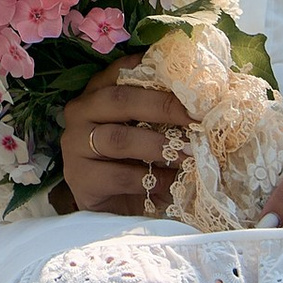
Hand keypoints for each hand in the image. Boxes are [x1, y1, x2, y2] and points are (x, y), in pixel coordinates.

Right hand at [58, 69, 192, 216]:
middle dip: (163, 107)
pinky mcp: (79, 178)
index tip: (188, 80)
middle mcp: (81, 111)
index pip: (122, 71)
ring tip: (188, 154)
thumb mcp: (154, 131)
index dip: (155, 71)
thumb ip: (167, 112)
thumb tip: (208, 98)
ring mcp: (74, 145)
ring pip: (118, 138)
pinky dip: (150, 179)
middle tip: (197, 118)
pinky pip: (119, 175)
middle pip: (120, 99)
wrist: (119, 211)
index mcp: (99, 91)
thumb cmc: (140, 162)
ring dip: (158, 146)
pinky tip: (170, 182)